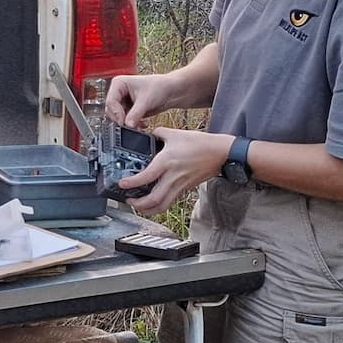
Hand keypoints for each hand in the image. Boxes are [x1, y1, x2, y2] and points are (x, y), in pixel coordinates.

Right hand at [106, 72, 172, 127]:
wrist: (170, 91)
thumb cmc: (159, 87)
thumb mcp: (145, 101)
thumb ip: (135, 114)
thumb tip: (127, 125)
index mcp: (119, 83)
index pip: (110, 101)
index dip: (116, 113)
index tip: (124, 122)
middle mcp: (119, 92)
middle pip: (111, 110)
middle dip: (121, 119)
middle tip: (131, 125)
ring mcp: (123, 101)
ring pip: (117, 117)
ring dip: (128, 123)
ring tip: (139, 124)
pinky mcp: (129, 109)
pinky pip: (125, 120)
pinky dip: (132, 124)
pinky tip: (142, 124)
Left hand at [116, 129, 235, 214]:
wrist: (220, 153)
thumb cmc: (200, 143)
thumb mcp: (174, 133)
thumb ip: (157, 133)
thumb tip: (147, 134)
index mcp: (167, 162)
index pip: (146, 177)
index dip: (132, 183)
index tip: (121, 184)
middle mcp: (172, 177)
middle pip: (153, 199)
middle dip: (137, 204)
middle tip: (127, 200)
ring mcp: (179, 185)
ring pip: (162, 205)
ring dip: (148, 209)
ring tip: (138, 206)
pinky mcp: (185, 189)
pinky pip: (169, 202)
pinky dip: (159, 206)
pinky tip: (152, 202)